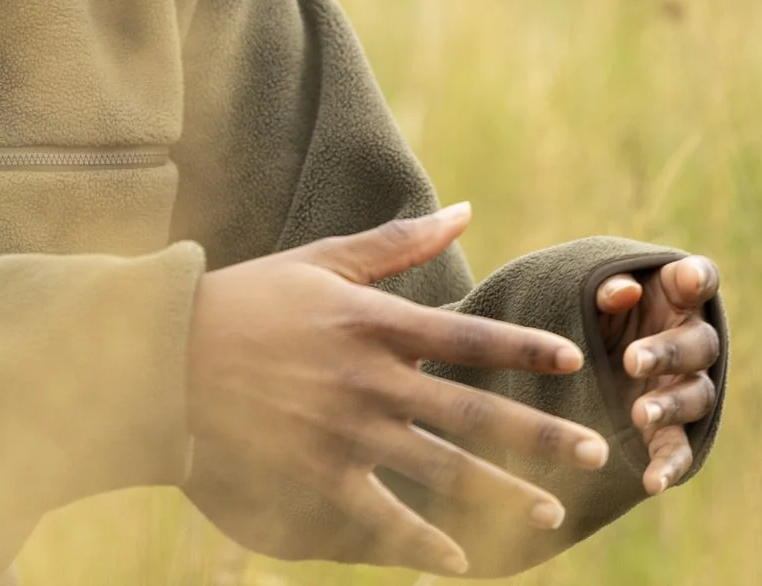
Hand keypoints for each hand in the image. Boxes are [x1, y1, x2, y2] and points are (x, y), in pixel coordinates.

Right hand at [184, 204, 609, 576]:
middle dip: (540, 433)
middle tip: (595, 452)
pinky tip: (460, 562)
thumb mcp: (322, 262)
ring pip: (440, 469)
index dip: (523, 348)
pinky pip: (379, 516)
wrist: (166, 356)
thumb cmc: (247, 299)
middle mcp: (369, 379)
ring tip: (549, 515)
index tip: (572, 361)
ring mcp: (343, 431)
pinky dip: (421, 543)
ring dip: (499, 494)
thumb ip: (398, 244)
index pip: (467, 335)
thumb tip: (465, 210)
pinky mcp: (316, 472)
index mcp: (374, 322)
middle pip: (472, 411)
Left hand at [594, 255, 721, 494]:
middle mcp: (690, 339)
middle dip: (667, 353)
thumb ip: (607, 288)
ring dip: (669, 405)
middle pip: (698, 345)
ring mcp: (685, 385)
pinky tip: (654, 483)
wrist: (584, 359)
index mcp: (676, 295)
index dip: (699, 278)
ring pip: (695, 396)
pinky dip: (669, 466)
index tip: (691, 280)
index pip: (702, 278)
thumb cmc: (596, 314)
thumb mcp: (594, 296)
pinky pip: (679, 449)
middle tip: (631, 360)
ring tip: (639, 413)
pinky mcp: (672, 428)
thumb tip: (621, 291)